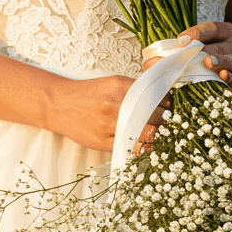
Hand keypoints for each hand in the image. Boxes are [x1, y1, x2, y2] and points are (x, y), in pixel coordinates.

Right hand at [53, 73, 170, 153]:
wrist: (60, 104)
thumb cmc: (90, 94)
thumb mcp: (114, 83)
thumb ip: (136, 91)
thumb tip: (163, 101)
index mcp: (121, 86)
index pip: (156, 97)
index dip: (168, 105)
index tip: (171, 108)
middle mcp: (116, 104)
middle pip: (154, 117)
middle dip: (165, 122)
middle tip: (168, 124)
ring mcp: (109, 124)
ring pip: (145, 135)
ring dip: (156, 137)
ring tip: (156, 135)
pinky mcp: (103, 142)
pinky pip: (130, 148)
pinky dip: (141, 148)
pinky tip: (143, 144)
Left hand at [176, 20, 231, 94]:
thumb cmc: (220, 58)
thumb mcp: (211, 46)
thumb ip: (191, 47)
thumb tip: (156, 57)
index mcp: (227, 33)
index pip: (213, 28)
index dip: (198, 33)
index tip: (181, 41)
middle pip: (220, 46)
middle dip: (204, 50)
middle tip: (190, 53)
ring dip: (220, 61)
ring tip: (207, 62)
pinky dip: (230, 79)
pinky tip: (223, 76)